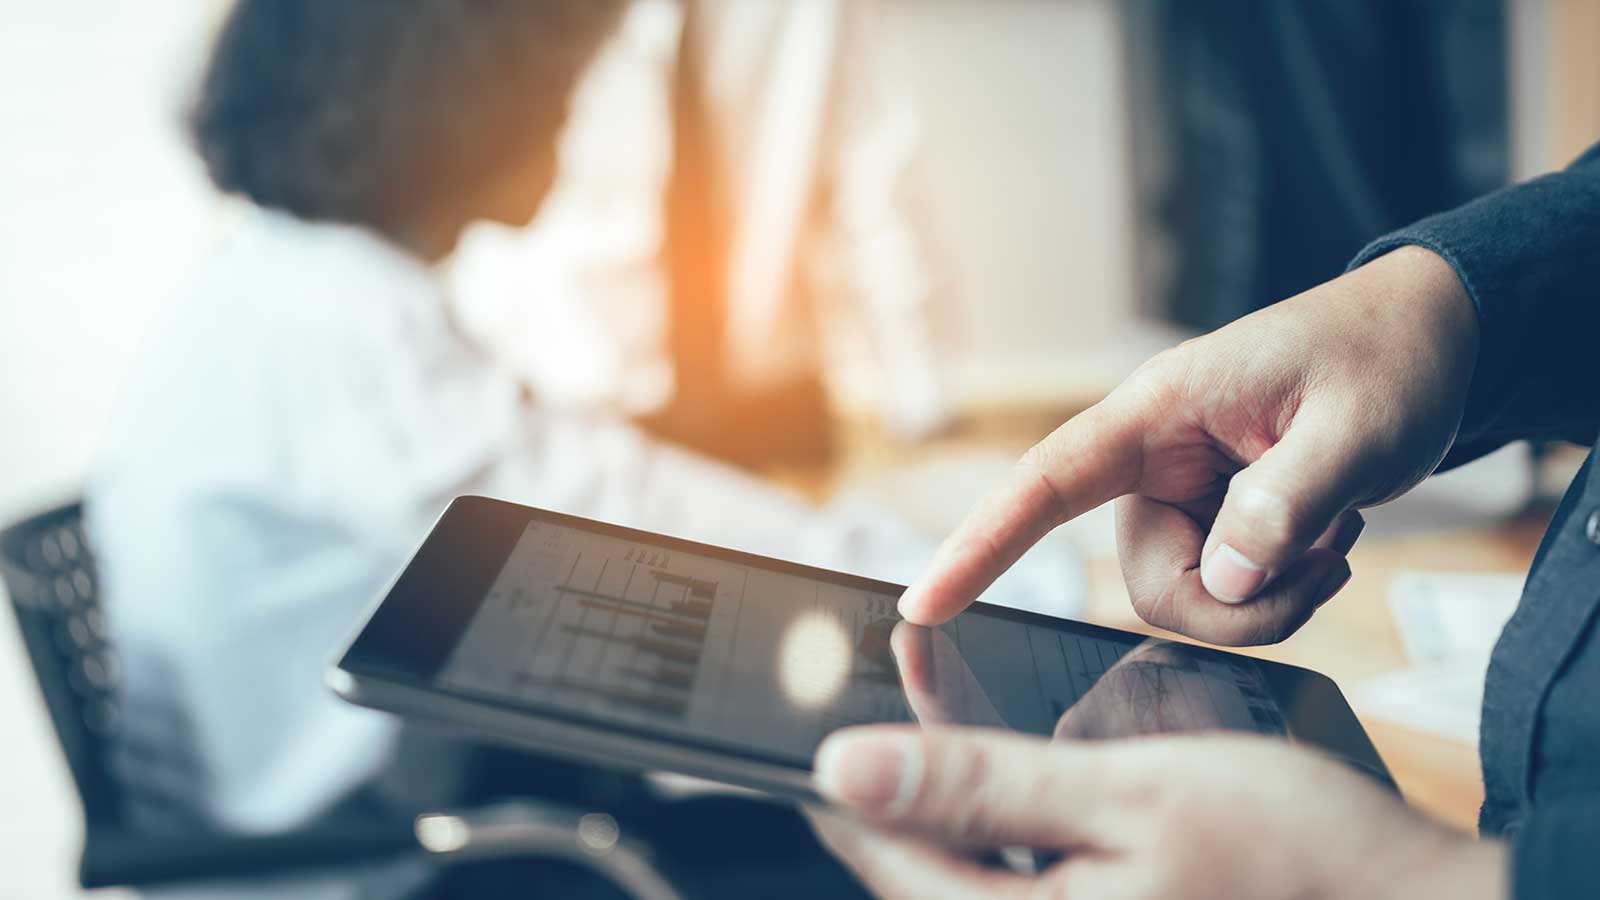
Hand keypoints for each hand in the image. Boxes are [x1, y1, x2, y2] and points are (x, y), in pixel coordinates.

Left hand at [810, 727, 1505, 899]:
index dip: (850, 785)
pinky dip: (1009, 836)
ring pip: (977, 881)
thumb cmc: (1291, 853)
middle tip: (890, 703)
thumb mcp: (1123, 793)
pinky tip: (1020, 786)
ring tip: (944, 719)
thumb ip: (979, 786)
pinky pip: (1030, 890)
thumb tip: (844, 766)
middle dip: (902, 788)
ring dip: (953, 808)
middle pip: (929, 876)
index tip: (819, 721)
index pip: (891, 863)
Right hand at [899, 247, 1478, 644]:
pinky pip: (1222, 597)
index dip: (981, 545)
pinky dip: (1280, 592)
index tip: (922, 604)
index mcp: (1158, 411)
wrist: (1426, 339)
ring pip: (1187, 600)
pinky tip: (1327, 538)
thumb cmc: (1383, 357)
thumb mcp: (1355, 429)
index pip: (1046, 481)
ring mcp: (1181, 493)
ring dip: (1270, 597)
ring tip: (1335, 532)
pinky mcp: (1211, 520)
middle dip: (1239, 603)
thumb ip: (1283, 506)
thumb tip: (1222, 586)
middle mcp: (1152, 456)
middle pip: (1146, 582)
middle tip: (1329, 553)